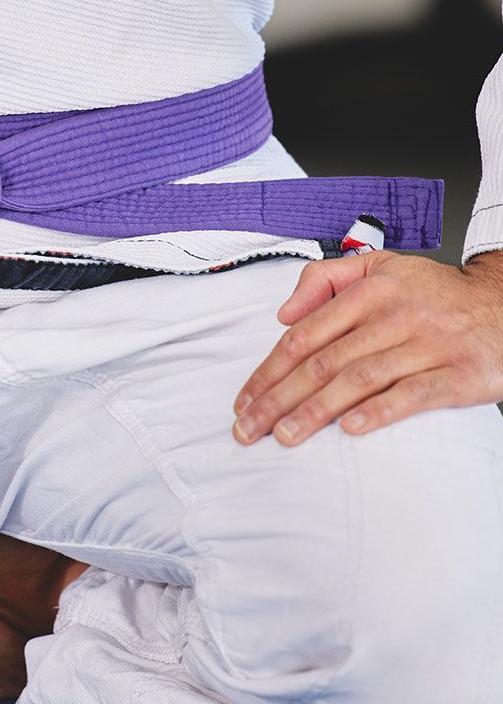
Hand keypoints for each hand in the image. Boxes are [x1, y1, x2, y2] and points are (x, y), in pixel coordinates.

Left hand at [231, 250, 502, 445]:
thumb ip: (325, 279)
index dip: (269, 371)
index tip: (244, 400)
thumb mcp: (380, 267)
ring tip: (284, 436)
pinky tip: (349, 429)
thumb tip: (284, 313)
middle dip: (278, 399)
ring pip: (359, 380)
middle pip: (323, 362)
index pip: (304, 336)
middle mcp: (395, 316)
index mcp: (369, 292)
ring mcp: (428, 345)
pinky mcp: (458, 375)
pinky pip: (413, 395)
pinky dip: (379, 412)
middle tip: (249, 429)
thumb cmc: (433, 294)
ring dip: (316, 411)